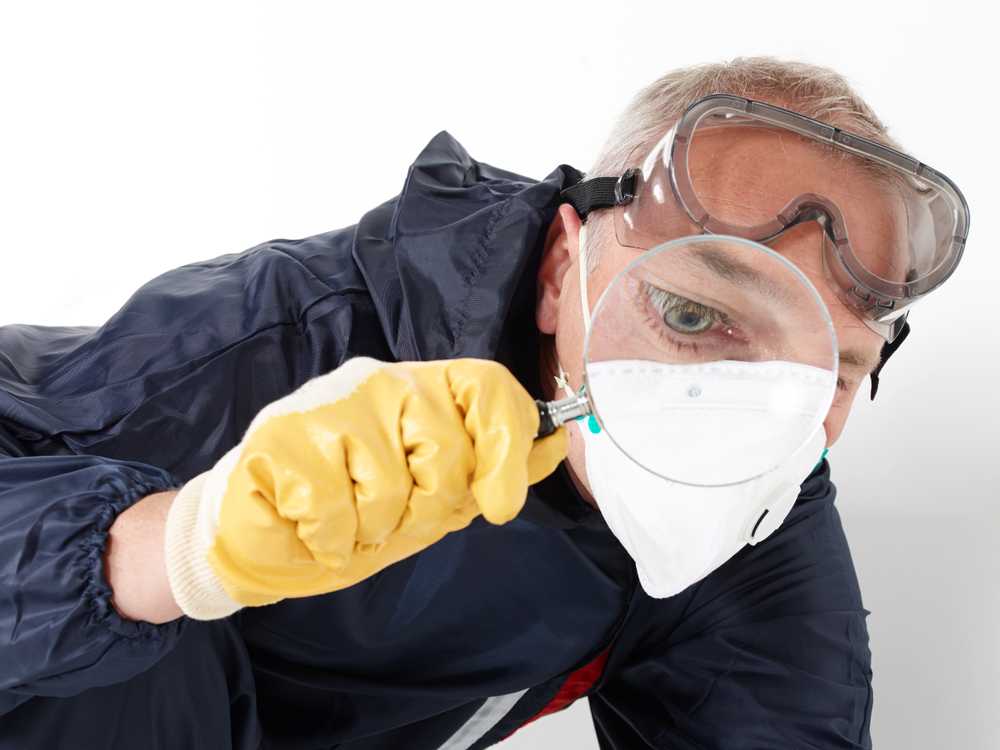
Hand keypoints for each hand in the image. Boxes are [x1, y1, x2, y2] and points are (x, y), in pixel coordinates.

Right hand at [163, 357, 567, 619]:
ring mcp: (328, 403)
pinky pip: (336, 509)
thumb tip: (556, 444)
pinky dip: (331, 541)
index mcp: (423, 390)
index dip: (509, 442)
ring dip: (372, 530)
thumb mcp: (432, 495)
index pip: (487, 384)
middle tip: (391, 518)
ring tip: (347, 521)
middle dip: (427, 508)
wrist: (260, 530)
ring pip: (390, 485)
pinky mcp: (280, 437)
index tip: (500, 504)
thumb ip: (487, 470)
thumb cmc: (351, 509)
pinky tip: (314, 530)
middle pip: (446, 446)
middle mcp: (380, 382)